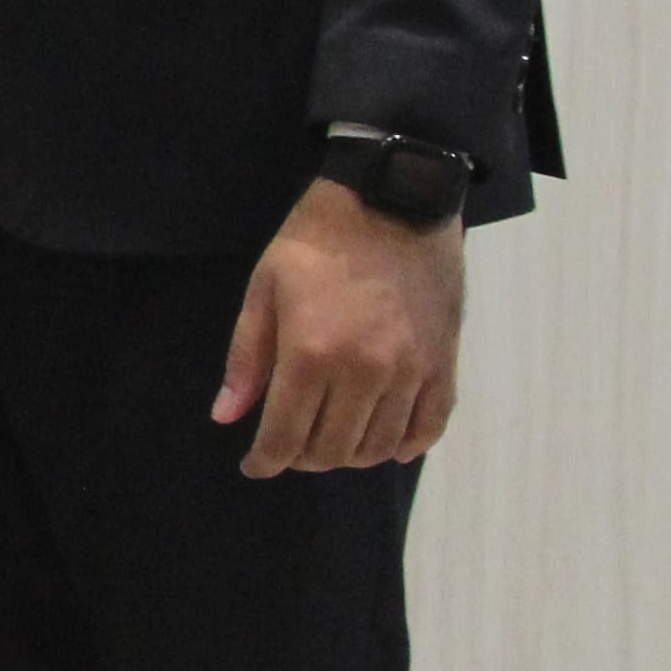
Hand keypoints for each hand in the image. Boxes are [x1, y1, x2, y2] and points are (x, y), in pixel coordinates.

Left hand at [216, 181, 464, 475]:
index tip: (254, 467)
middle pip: (332, 450)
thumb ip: (246, 359)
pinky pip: (429, 427)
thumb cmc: (316, 243)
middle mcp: (364, 372)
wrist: (391, 203)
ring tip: (329, 439)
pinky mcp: (443, 363)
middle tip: (288, 445)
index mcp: (311, 354)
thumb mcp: (264, 290)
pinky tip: (385, 445)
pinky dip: (405, 446)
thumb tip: (227, 418)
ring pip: (378, 447)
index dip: (266, 462)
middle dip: (302, 458)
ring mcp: (410, 371)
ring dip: (349, 455)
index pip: (285, 436)